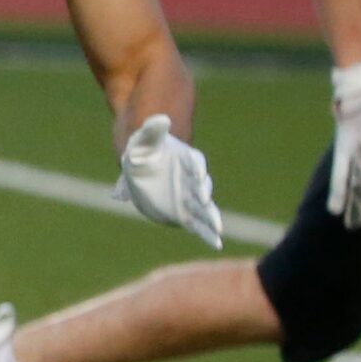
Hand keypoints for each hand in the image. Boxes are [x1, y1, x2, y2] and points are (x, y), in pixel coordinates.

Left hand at [114, 114, 222, 248]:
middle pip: (201, 186)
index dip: (196, 167)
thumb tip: (159, 118)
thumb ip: (153, 129)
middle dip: (203, 193)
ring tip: (218, 229)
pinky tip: (216, 243)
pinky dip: (207, 233)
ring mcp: (190, 196)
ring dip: (210, 217)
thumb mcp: (144, 137)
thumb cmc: (144, 147)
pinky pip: (198, 223)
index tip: (197, 173)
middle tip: (205, 201)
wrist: (142, 164)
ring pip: (204, 208)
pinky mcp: (185, 211)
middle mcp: (191, 178)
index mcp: (185, 158)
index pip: (194, 161)